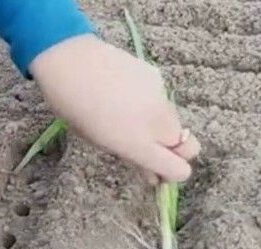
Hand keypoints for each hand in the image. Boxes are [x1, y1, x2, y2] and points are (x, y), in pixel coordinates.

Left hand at [31, 35, 199, 182]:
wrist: (72, 63)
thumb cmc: (76, 110)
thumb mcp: (102, 142)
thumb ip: (132, 157)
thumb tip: (152, 174)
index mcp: (139, 144)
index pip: (178, 168)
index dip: (174, 174)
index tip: (162, 174)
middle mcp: (157, 122)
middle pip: (188, 146)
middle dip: (175, 151)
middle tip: (152, 150)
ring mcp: (161, 97)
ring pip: (175, 122)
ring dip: (163, 128)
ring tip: (131, 119)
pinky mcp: (158, 78)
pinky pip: (163, 101)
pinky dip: (152, 106)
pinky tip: (127, 96)